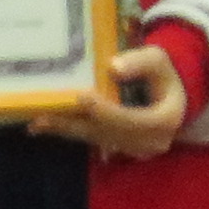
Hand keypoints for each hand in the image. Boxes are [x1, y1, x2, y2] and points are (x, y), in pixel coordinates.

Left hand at [36, 41, 191, 157]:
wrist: (170, 96)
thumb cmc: (162, 75)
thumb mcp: (157, 59)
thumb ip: (140, 62)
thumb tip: (113, 68)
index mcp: (166, 120)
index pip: (134, 121)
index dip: (107, 112)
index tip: (83, 97)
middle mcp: (152, 141)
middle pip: (109, 133)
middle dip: (77, 123)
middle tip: (44, 116)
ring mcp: (136, 149)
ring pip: (98, 138)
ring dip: (68, 130)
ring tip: (38, 123)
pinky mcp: (121, 148)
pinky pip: (94, 139)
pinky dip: (70, 131)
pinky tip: (45, 127)